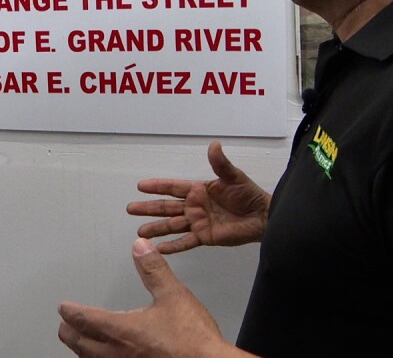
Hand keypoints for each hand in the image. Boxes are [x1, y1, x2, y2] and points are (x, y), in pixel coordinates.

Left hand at [57, 238, 252, 357]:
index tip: (64, 307)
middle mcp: (117, 353)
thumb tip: (140, 248)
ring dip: (81, 349)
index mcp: (121, 330)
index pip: (84, 319)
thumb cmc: (193, 339)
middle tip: (65, 323)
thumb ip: (154, 270)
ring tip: (79, 342)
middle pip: (80, 343)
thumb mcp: (173, 295)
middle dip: (70, 331)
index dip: (71, 311)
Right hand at [126, 141, 269, 253]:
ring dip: (156, 228)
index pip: (173, 188)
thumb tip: (214, 144)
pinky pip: (186, 241)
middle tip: (130, 208)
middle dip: (149, 208)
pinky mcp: (205, 237)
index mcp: (198, 190)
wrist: (262, 217)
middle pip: (167, 207)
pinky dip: (173, 246)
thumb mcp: (233, 176)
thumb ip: (220, 163)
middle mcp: (194, 206)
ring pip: (172, 225)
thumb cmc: (248, 194)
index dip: (157, 186)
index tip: (141, 186)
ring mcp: (198, 222)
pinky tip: (160, 249)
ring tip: (140, 232)